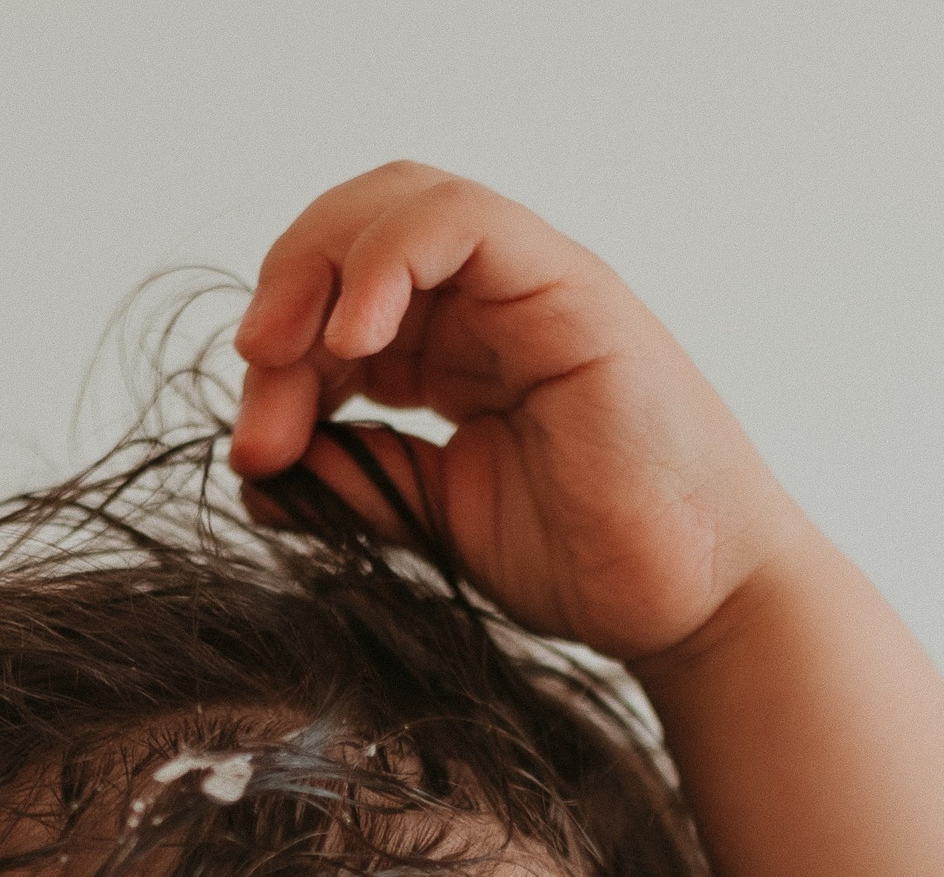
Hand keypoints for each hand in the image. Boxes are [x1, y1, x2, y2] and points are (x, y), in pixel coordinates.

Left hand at [231, 164, 802, 666]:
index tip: (254, 453)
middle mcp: (487, 304)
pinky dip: (386, 259)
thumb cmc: (586, 561)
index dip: (276, 364)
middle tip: (256, 409)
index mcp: (450, 353)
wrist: (689, 602)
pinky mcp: (569, 289)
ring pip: (398, 206)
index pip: (333, 304)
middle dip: (281, 306)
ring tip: (282, 359)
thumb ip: (356, 484)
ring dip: (315, 272)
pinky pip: (460, 222)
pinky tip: (351, 339)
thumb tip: (260, 472)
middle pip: (352, 237)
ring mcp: (530, 287)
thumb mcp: (434, 521)